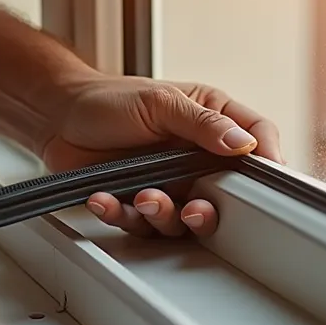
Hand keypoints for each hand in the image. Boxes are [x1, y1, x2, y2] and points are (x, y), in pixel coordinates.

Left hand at [39, 77, 282, 237]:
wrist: (58, 116)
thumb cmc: (108, 99)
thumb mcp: (160, 102)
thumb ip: (203, 124)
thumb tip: (243, 143)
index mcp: (211, 121)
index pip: (257, 139)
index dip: (267, 160)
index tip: (265, 180)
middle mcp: (195, 157)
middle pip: (225, 195)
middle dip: (210, 210)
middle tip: (195, 210)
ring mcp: (169, 183)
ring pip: (182, 218)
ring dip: (163, 214)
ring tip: (142, 198)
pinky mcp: (138, 203)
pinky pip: (140, 224)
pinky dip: (122, 215)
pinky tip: (106, 200)